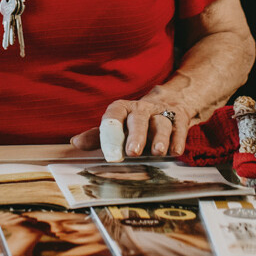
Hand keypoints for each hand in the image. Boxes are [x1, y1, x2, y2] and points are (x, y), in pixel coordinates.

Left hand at [70, 97, 193, 158]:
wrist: (169, 102)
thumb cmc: (136, 121)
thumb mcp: (119, 126)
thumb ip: (98, 136)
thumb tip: (75, 143)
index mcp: (123, 109)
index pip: (114, 114)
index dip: (111, 130)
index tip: (109, 152)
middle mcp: (142, 109)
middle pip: (139, 118)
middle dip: (136, 135)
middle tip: (133, 152)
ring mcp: (162, 113)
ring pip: (161, 123)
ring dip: (160, 137)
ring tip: (158, 152)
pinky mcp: (180, 119)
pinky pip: (179, 128)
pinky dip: (178, 140)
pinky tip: (175, 151)